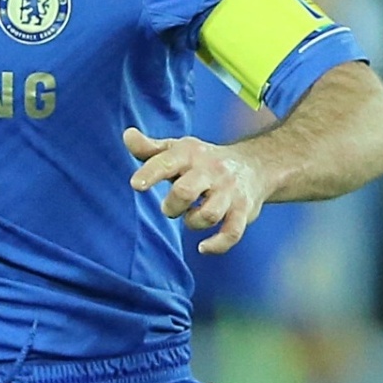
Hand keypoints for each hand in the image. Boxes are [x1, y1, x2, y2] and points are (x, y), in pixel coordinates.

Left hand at [124, 126, 265, 253]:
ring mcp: (229, 192)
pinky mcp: (244, 211)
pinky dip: (217, 245)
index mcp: (190, 154)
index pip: (167, 162)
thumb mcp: (177, 149)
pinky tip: (202, 247)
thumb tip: (127, 135)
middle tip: (169, 208)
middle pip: (186, 191)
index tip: (136, 185)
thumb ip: (149, 148)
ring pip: (209, 214)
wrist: (255, 166)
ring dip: (192, 222)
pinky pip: (233, 233)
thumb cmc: (203, 160)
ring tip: (190, 217)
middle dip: (171, 206)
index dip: (150, 174)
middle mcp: (211, 171)